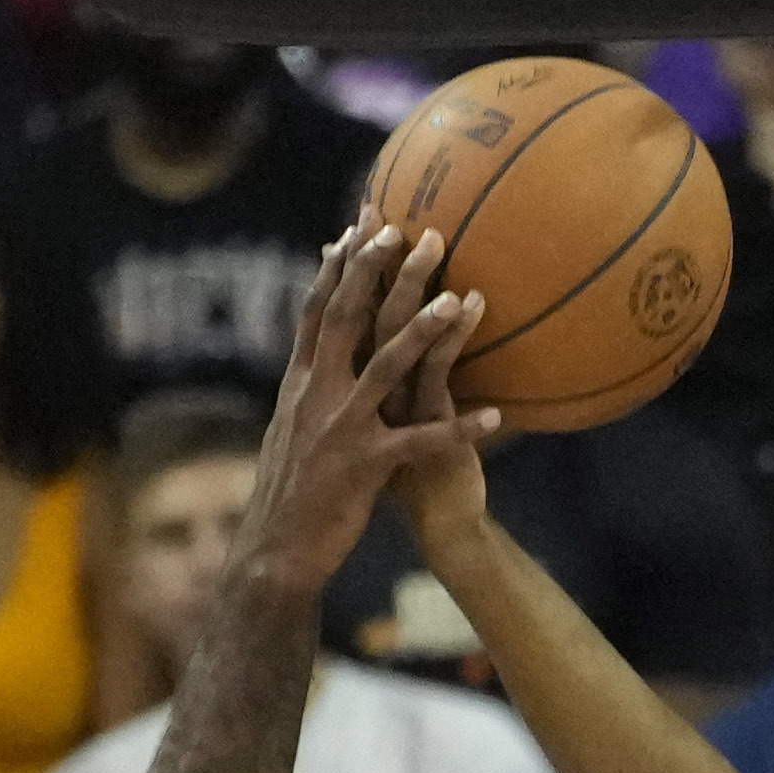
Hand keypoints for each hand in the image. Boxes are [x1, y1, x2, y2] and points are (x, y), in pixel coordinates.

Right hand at [244, 221, 495, 585]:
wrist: (275, 550)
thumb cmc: (290, 491)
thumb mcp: (289, 428)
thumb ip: (306, 386)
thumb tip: (312, 352)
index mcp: (301, 382)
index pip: (318, 309)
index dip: (340, 265)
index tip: (362, 222)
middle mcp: (318, 394)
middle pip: (349, 318)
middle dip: (379, 272)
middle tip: (412, 232)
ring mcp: (342, 427)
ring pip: (387, 367)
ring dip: (423, 330)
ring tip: (457, 298)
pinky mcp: (367, 465)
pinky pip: (422, 442)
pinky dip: (461, 430)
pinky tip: (498, 417)